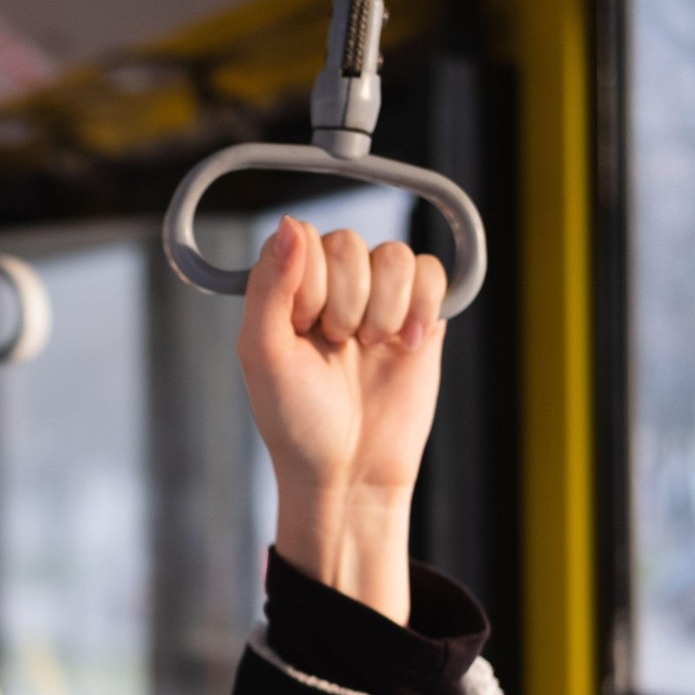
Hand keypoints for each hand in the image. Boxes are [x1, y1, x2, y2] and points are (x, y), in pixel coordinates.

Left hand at [239, 216, 448, 624]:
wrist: (350, 471)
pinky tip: (403, 346)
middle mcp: (330, 288)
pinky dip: (420, 306)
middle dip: (344, 301)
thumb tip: (290, 223)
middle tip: (336, 346)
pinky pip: (431, 271)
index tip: (302, 328)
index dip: (307, 281)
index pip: (301, 238)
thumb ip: (269, 287)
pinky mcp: (419, 315)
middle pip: (349, 243)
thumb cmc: (296, 421)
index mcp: (285, 291)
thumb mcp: (264, 355)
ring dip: (383, 307)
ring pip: (394, 255)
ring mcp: (378, 299)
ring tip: (369, 348)